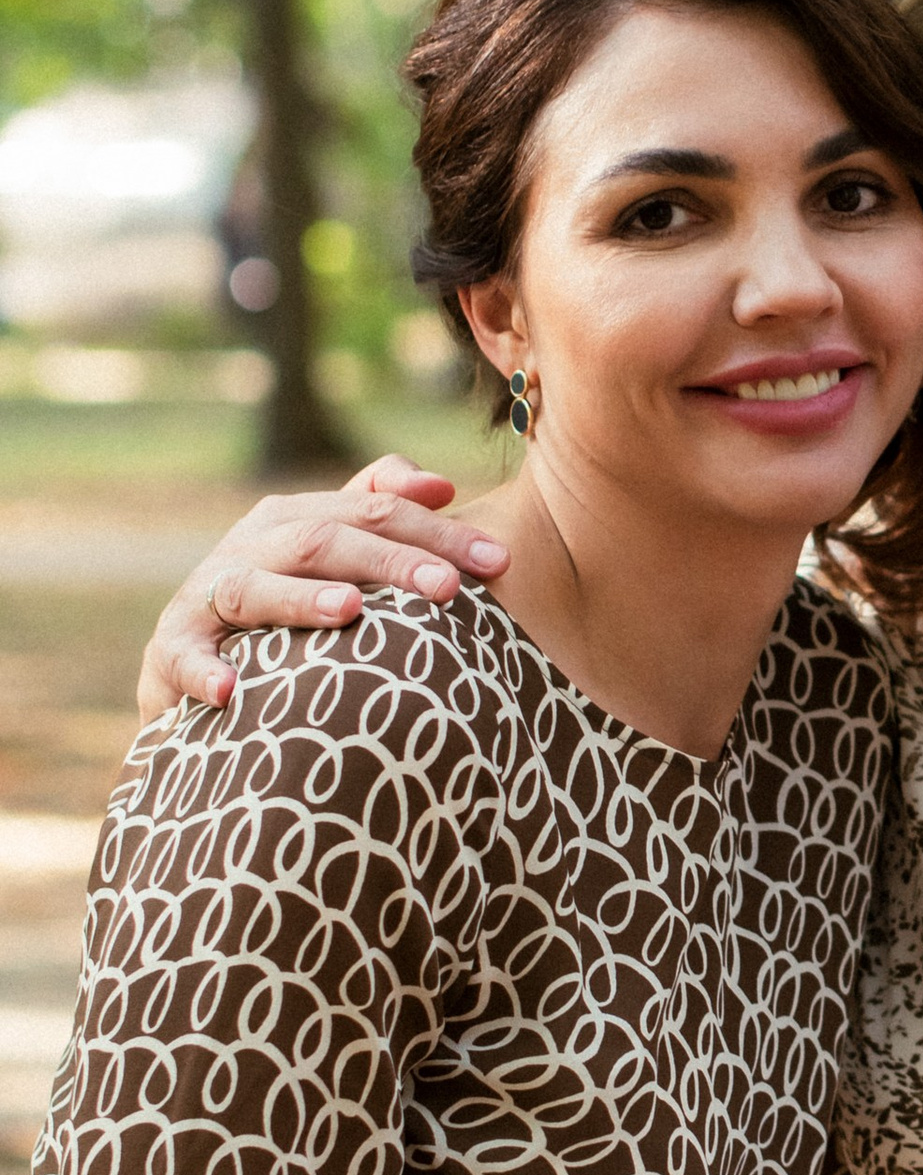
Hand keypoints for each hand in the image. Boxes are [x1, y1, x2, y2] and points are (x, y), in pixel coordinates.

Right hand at [139, 456, 509, 720]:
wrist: (195, 663)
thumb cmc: (286, 604)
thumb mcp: (331, 554)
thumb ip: (378, 508)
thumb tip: (441, 482)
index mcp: (297, 519)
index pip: (376, 512)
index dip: (438, 534)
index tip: (500, 562)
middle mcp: (251, 546)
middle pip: (323, 541)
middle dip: (389, 562)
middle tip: (448, 587)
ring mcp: (205, 595)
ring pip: (252, 587)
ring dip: (299, 599)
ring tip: (350, 610)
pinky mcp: (170, 648)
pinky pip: (182, 656)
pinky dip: (203, 670)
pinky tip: (231, 691)